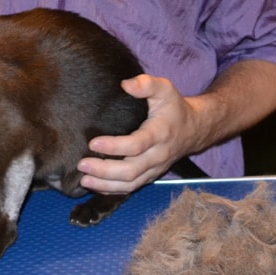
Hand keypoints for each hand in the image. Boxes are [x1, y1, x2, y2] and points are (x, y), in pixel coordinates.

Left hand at [78, 74, 197, 194]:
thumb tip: (125, 85)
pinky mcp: (150, 176)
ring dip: (105, 184)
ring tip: (84, 180)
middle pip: (130, 170)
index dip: (114, 146)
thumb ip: (146, 84)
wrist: (193, 130)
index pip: (136, 145)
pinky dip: (112, 190)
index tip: (93, 142)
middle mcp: (157, 155)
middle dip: (104, 170)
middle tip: (82, 165)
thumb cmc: (174, 108)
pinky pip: (131, 188)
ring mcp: (154, 169)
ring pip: (130, 184)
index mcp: (160, 133)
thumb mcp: (165, 89)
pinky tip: (95, 186)